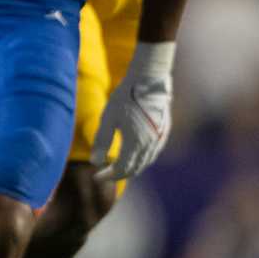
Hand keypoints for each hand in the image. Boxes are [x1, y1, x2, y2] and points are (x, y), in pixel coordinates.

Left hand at [91, 41, 174, 183]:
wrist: (149, 81)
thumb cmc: (125, 97)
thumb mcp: (108, 118)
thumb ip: (102, 141)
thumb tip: (94, 162)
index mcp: (135, 144)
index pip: (121, 169)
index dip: (108, 176)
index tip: (96, 176)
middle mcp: (150, 145)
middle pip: (134, 169)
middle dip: (118, 175)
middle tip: (104, 175)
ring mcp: (159, 139)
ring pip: (145, 163)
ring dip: (131, 169)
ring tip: (118, 169)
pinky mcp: (164, 132)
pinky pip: (153, 154)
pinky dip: (142, 160)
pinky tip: (135, 156)